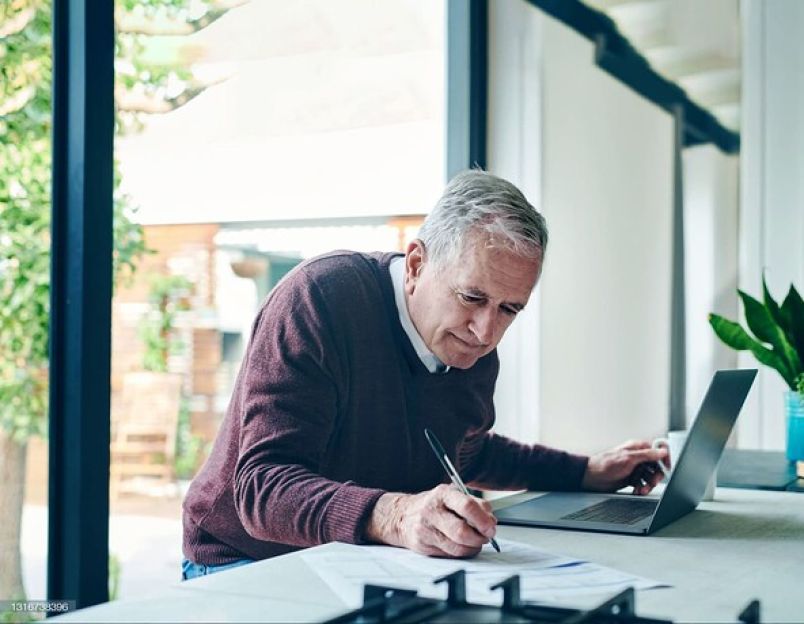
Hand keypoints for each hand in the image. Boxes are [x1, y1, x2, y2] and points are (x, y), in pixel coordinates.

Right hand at [364, 484, 496, 557]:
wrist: (401, 516)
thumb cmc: (433, 505)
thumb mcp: (452, 495)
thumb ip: (475, 504)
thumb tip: (491, 520)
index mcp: (443, 494)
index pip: (467, 506)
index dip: (483, 520)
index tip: (491, 527)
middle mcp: (432, 511)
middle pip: (462, 531)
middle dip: (480, 538)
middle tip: (486, 537)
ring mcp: (425, 529)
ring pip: (457, 547)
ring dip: (473, 547)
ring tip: (475, 542)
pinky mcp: (423, 546)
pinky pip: (450, 555)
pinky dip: (461, 552)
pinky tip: (462, 545)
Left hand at [582, 440, 668, 494]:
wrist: (592, 477)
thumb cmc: (605, 464)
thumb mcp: (629, 458)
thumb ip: (647, 455)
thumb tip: (662, 451)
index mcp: (637, 448)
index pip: (658, 449)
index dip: (665, 458)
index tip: (666, 468)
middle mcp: (638, 457)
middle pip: (657, 465)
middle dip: (656, 475)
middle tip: (652, 481)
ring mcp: (635, 468)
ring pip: (651, 476)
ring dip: (648, 484)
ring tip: (642, 489)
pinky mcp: (632, 478)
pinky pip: (643, 483)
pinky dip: (642, 488)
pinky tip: (637, 490)